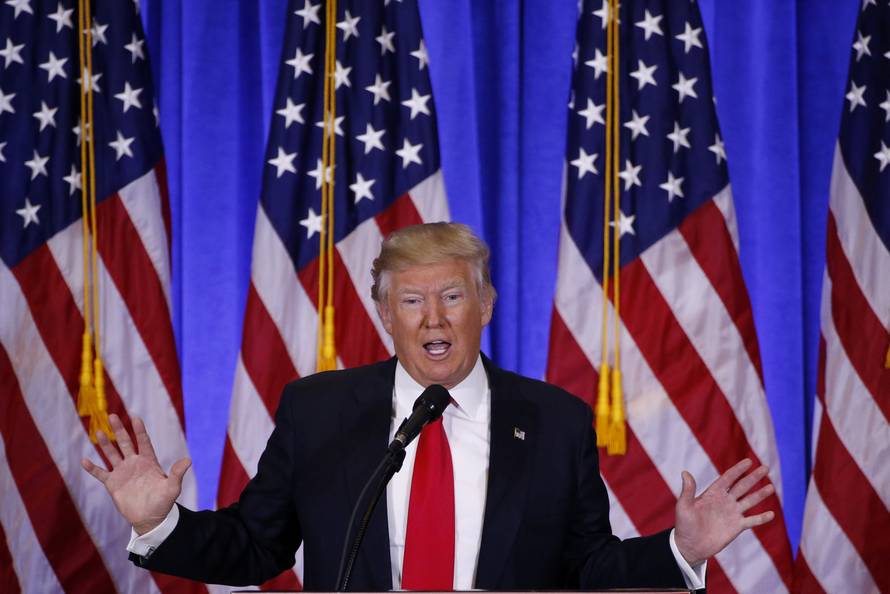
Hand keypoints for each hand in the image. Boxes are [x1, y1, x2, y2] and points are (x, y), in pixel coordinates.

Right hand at [81, 414, 190, 534]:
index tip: (135, 417)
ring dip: (105, 444)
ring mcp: (122, 472)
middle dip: (119, 430)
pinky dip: (92, 468)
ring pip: (112, 454)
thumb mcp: (172, 488)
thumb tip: (188, 460)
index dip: (139, 430)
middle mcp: (134, 463)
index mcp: (149, 461)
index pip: (143, 442)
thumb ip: (177, 473)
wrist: (150, 518)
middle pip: (125, 443)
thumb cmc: (163, 502)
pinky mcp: (113, 484)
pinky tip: (84, 460)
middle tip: (112, 416)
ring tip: (98, 431)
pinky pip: (100, 474)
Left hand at [674, 458, 774, 565]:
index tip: (748, 461)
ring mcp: (732, 513)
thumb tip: (684, 472)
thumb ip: (688, 491)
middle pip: (742, 486)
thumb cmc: (684, 525)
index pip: (728, 478)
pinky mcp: (737, 527)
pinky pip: (752, 521)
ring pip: (749, 501)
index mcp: (713, 493)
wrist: (691, 546)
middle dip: (753, 477)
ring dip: (760, 494)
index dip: (738, 469)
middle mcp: (725, 501)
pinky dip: (761, 518)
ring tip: (771, 487)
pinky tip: (772, 514)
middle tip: (765, 467)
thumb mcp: (684, 506)